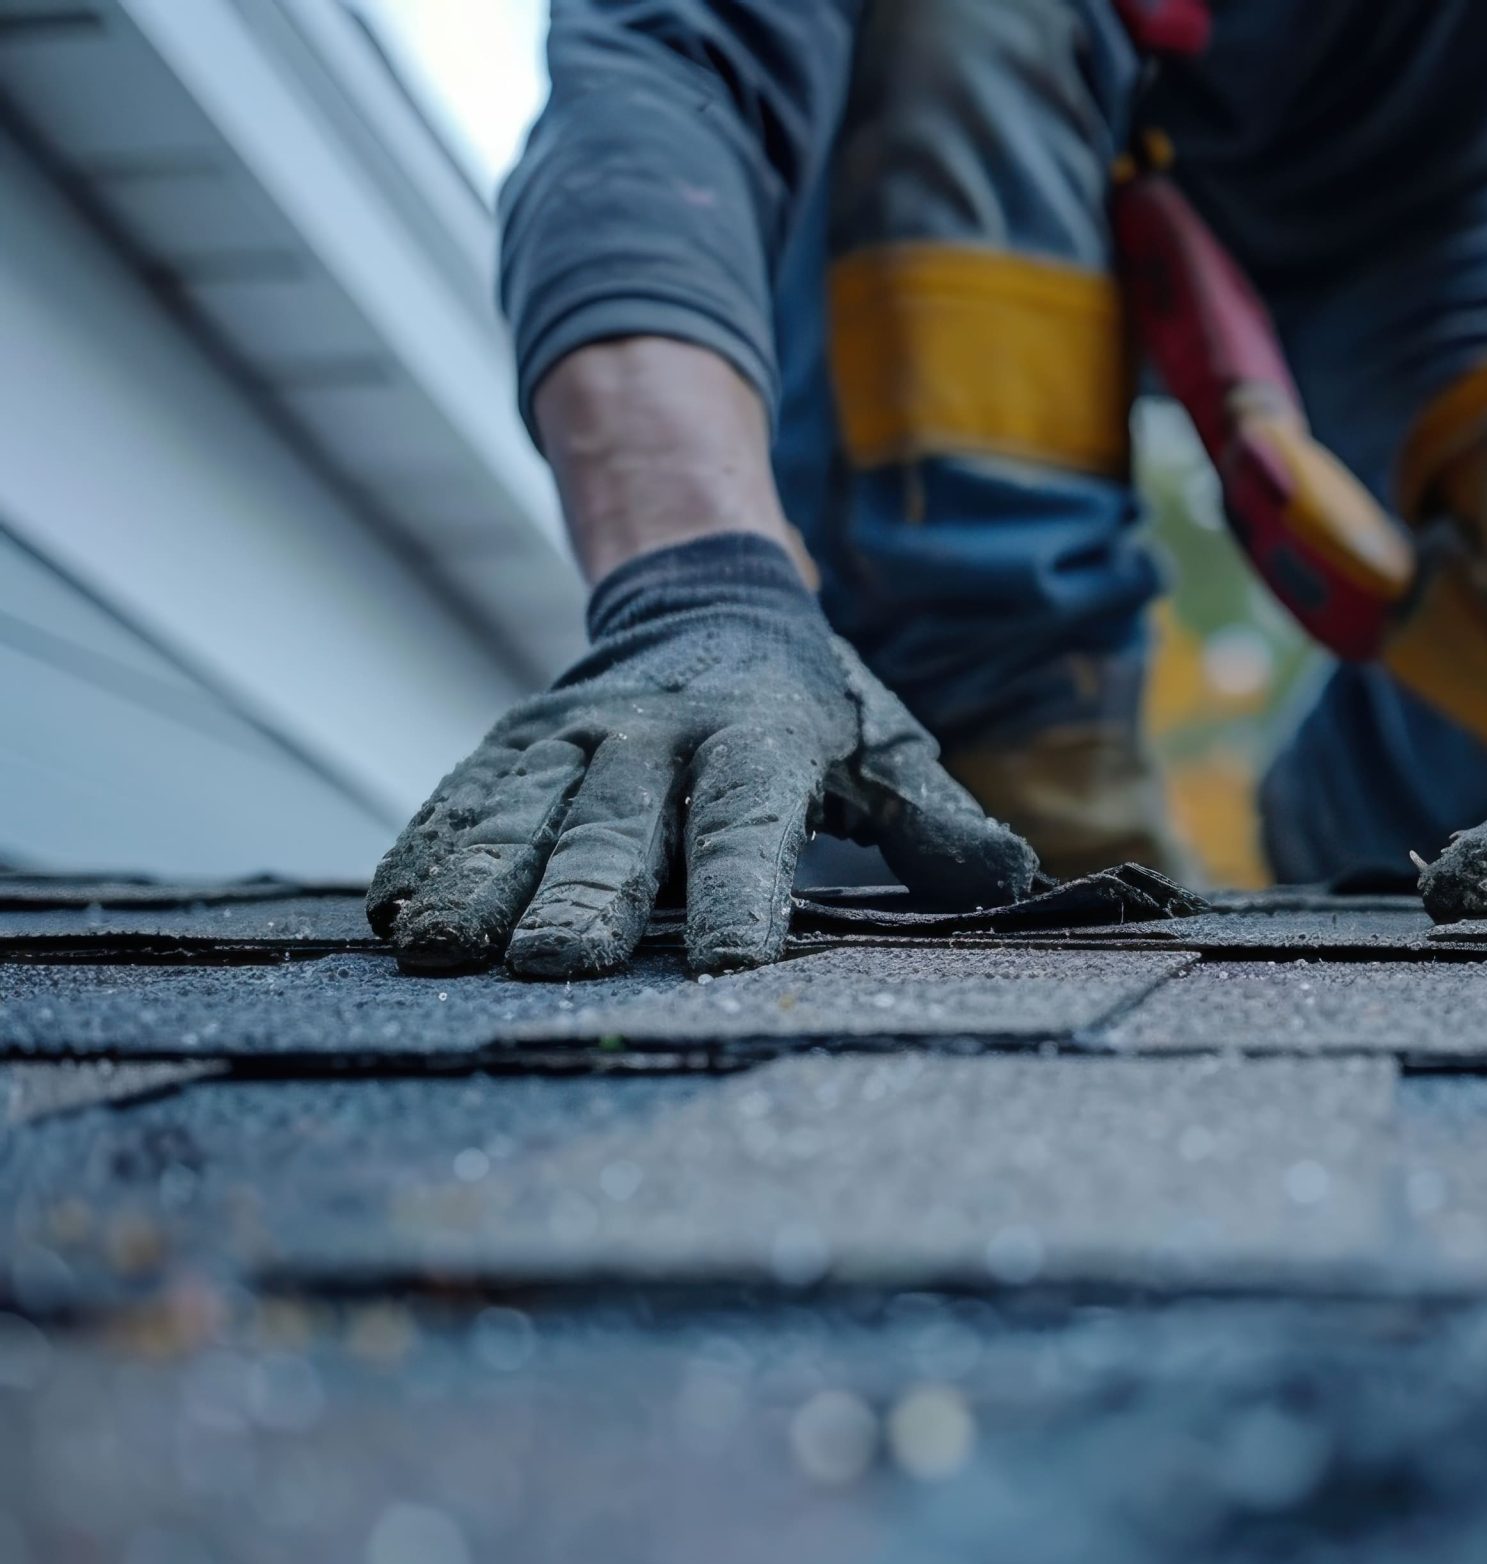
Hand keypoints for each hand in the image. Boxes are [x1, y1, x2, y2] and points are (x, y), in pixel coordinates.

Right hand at [369, 534, 1036, 977]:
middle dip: (585, 895)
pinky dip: (426, 849)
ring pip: (522, 812)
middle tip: (555, 965)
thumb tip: (1014, 879)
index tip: (735, 964)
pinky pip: (463, 796)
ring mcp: (576, 736)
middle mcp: (658, 735)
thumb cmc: (814, 707)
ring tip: (441, 950)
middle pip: (618, 826)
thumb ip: (938, 822)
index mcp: (760, 742)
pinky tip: (391, 914)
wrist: (709, 595)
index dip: (747, 892)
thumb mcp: (888, 749)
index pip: (752, 824)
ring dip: (481, 880)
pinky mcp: (516, 742)